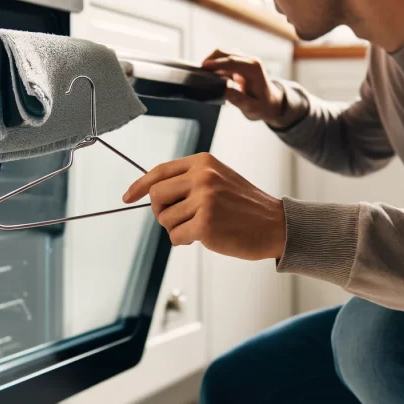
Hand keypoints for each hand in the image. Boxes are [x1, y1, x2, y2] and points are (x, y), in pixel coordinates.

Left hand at [122, 153, 285, 260]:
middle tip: (178, 219)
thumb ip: (189, 180)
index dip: (139, 185)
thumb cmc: (245, 206)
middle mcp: (202, 177)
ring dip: (176, 228)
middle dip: (160, 211)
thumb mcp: (219, 179)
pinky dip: (184, 241)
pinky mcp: (206, 224)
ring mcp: (204, 200)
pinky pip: (176, 236)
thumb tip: (151, 192)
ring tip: (199, 227)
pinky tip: (205, 237)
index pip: (159, 171)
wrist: (276, 224)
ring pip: (165, 219)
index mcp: (203, 162)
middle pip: (156, 196)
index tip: (127, 197)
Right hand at [201, 49, 289, 125]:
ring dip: (212, 61)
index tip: (203, 67)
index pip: (232, 61)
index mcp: (254, 69)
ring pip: (224, 54)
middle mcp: (250, 61)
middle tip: (198, 71)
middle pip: (226, 53)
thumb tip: (225, 90)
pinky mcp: (239, 64)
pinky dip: (215, 64)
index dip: (217, 64)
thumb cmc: (263, 106)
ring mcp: (245, 61)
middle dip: (211, 60)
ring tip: (202, 73)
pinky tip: (209, 74)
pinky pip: (224, 60)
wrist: (271, 104)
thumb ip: (239, 100)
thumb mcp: (252, 108)